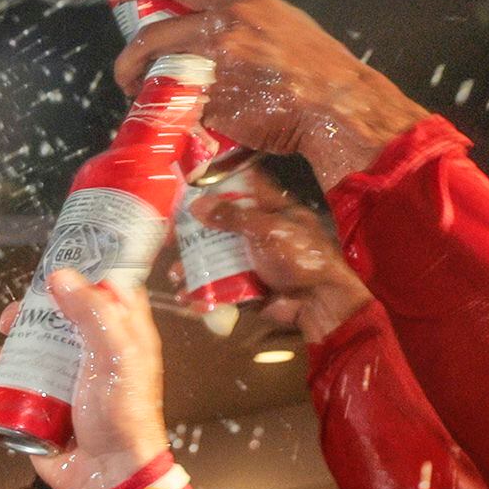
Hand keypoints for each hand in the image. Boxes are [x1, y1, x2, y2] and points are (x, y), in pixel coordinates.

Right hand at [0, 272, 168, 488]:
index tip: (52, 270)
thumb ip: (93, 311)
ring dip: (1, 353)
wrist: (107, 473)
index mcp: (117, 336)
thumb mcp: (115, 354)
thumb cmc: (123, 416)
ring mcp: (62, 382)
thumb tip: (60, 277)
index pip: (101, 293)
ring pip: (26, 353)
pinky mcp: (39, 409)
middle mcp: (89, 355)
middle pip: (53, 321)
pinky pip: (9, 390)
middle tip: (10, 320)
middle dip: (25, 317)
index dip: (79, 277)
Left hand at [112, 0, 429, 191]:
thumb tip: (208, 29)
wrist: (335, 104)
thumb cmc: (313, 65)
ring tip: (142, 96)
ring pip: (160, 72)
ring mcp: (216, 66)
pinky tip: (175, 116)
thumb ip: (240, 21)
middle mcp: (224, 27)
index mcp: (242, 1)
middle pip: (155, 35)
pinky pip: (181, 104)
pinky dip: (173, 111)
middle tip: (124, 72)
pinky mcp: (213, 103)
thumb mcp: (278, 22)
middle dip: (129, 56)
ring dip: (142, 86)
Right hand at [188, 164, 372, 342]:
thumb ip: (232, 217)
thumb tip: (198, 205)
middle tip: (171, 237)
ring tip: (174, 274)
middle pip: (223, 228)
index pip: (245, 191)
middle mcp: (262, 234)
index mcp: (274, 211)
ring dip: (194, 266)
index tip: (192, 186)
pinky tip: (185, 296)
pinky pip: (221, 286)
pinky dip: (203, 292)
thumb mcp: (267, 230)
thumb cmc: (300, 256)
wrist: (317, 301)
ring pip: (218, 259)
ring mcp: (254, 261)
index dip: (220, 187)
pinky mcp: (249, 286)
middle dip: (196, 234)